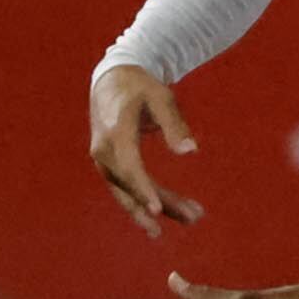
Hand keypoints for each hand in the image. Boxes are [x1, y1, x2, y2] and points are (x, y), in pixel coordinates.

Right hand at [87, 64, 202, 236]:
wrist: (111, 81)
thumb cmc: (140, 87)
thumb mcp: (161, 97)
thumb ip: (175, 124)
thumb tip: (191, 151)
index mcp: (116, 132)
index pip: (129, 167)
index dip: (144, 190)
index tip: (158, 210)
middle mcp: (104, 150)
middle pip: (132, 186)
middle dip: (161, 205)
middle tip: (194, 218)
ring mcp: (104, 160)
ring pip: (130, 193)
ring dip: (159, 207)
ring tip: (191, 218)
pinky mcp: (109, 166)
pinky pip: (128, 188)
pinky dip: (149, 200)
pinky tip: (170, 212)